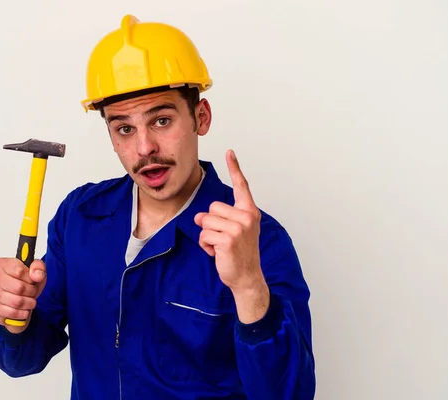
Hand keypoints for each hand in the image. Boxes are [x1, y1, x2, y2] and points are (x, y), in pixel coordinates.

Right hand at [0, 258, 46, 333]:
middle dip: (31, 292)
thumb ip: (39, 268)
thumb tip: (36, 275)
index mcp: (2, 264)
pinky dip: (22, 313)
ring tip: (30, 301)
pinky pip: (12, 313)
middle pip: (19, 288)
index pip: (19, 271)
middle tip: (33, 292)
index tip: (32, 280)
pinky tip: (24, 309)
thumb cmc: (26, 281)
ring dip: (28, 303)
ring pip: (16, 302)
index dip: (30, 278)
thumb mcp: (36, 270)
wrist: (21, 296)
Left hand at [194, 150, 268, 322]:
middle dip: (211, 224)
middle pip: (212, 208)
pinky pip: (204, 235)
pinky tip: (217, 253)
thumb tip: (198, 217)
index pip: (242, 186)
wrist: (246, 277)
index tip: (230, 152)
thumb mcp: (233, 231)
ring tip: (220, 247)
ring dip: (207, 236)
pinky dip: (206, 246)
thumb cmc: (239, 254)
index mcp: (249, 212)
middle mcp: (246, 217)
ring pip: (205, 221)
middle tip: (223, 239)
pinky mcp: (228, 239)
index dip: (235, 168)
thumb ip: (218, 218)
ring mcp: (238, 228)